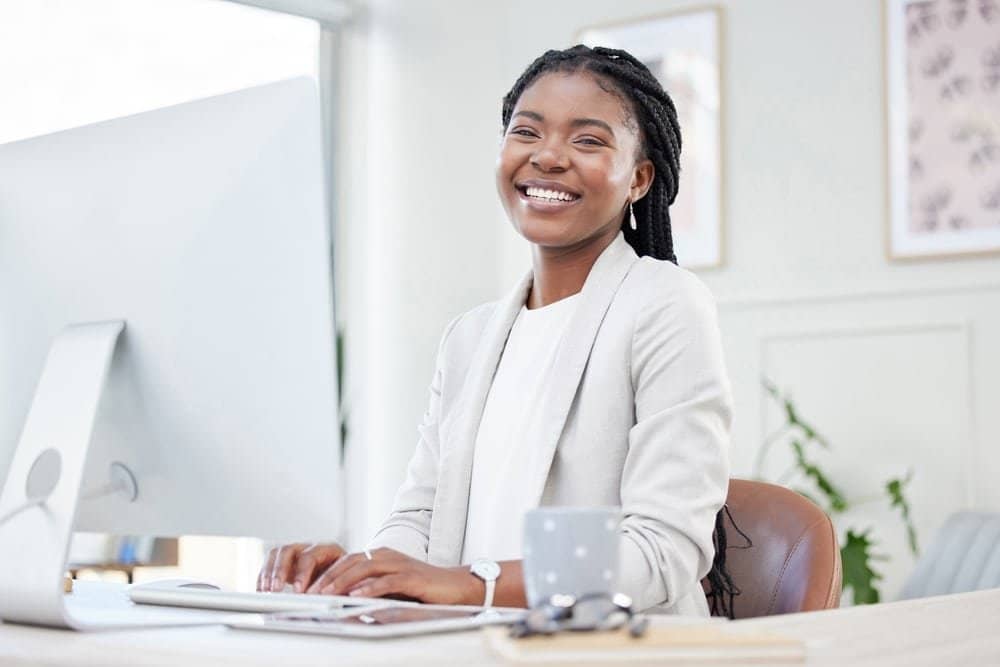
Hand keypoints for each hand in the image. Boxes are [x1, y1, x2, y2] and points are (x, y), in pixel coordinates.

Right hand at [257, 542, 345, 592]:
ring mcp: (297, 553)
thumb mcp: (347, 585)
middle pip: (290, 550)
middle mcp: (311, 548)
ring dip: (269, 573)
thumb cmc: (347, 582)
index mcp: (329, 550)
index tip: (298, 590)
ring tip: (266, 591)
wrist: (344, 579)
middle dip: (281, 570)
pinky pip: (270, 563)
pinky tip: (262, 591)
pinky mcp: (286, 563)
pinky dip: (264, 577)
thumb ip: (338, 591)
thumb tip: (328, 602)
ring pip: (277, 554)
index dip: (303, 572)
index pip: (312, 556)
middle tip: (276, 590)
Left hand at [306, 547, 482, 604]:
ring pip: (364, 569)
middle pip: (351, 562)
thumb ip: (371, 587)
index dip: (327, 573)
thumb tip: (345, 598)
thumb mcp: (392, 585)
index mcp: (381, 556)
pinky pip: (387, 582)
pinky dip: (370, 589)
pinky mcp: (412, 577)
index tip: (310, 587)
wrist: (456, 585)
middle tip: (311, 592)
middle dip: (328, 577)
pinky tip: (357, 596)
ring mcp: (400, 565)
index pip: (347, 561)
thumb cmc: (423, 588)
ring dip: (343, 581)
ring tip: (327, 594)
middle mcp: (387, 556)